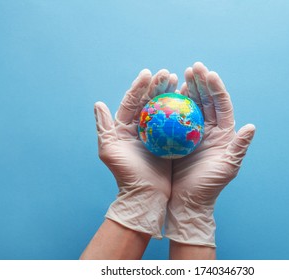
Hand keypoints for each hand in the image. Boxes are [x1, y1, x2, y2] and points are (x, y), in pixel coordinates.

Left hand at [94, 69, 177, 237]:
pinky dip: (182, 110)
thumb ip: (104, 127)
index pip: (132, 101)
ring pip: (165, 109)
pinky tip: (190, 99)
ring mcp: (158, 134)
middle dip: (158, 85)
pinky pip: (177, 122)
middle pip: (150, 101)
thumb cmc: (126, 174)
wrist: (145, 195)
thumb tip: (98, 103)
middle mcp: (142, 127)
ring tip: (181, 80)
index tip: (148, 73)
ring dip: (172, 94)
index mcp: (126, 127)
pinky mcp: (171, 141)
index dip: (139, 86)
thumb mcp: (110, 151)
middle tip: (169, 73)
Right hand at [165, 62, 255, 246]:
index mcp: (224, 133)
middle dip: (201, 82)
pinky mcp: (177, 137)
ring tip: (181, 74)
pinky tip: (167, 93)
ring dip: (187, 89)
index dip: (216, 88)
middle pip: (206, 100)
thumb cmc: (209, 186)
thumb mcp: (228, 167)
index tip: (209, 73)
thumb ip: (239, 147)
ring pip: (191, 105)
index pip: (222, 105)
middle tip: (193, 67)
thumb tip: (251, 127)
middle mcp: (209, 130)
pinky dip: (172, 104)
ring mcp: (192, 132)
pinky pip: (175, 117)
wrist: (187, 200)